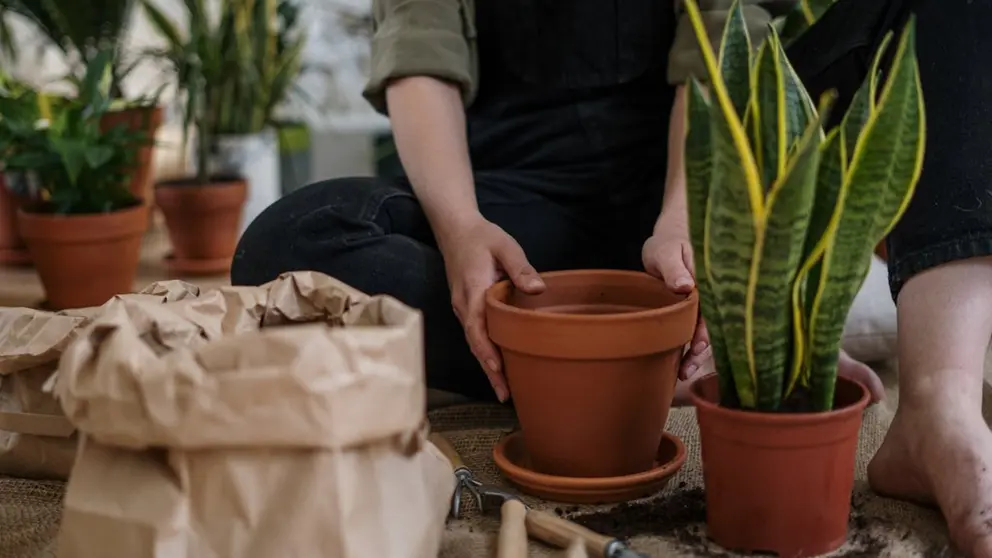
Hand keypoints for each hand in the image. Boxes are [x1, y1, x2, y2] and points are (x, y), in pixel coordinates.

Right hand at [440, 219, 544, 401]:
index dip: (487, 351)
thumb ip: (520, 267)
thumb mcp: (505, 246)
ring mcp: (462, 308)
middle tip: (506, 395)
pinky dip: (485, 352)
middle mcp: (463, 305)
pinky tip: (497, 365)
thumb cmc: (482, 237)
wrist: (455, 230)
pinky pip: (475, 335)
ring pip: (474, 343)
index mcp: (473, 291)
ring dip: (487, 366)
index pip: (477, 328)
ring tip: (504, 390)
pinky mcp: (466, 308)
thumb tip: (537, 289)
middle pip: (475, 344)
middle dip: (489, 370)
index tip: (498, 370)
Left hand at [642, 211, 710, 379]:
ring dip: (696, 352)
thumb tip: (686, 286)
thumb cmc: (668, 243)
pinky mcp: (695, 311)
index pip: (713, 309)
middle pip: (712, 325)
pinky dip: (690, 346)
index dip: (706, 330)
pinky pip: (696, 330)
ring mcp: (705, 305)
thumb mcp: (667, 251)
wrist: (668, 241)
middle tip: (688, 368)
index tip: (697, 347)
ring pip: (705, 331)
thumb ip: (675, 268)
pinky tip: (682, 363)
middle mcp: (712, 295)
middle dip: (702, 348)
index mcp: (710, 281)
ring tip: (684, 372)